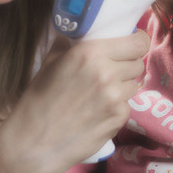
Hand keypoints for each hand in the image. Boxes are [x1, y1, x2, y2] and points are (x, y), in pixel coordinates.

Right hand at [0, 30, 148, 172]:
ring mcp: (116, 98)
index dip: (137, 43)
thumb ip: (71, 43)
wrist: (34, 143)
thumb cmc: (38, 100)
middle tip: (109, 72)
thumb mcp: (50, 62)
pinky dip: (115, 107)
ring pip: (133, 85)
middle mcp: (107, 72)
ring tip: (99, 94)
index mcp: (91, 52)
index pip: (137, 42)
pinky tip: (96, 113)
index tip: (130, 45)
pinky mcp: (118, 119)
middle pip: (137, 63)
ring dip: (122, 86)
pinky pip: (126, 106)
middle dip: (126, 65)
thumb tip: (83, 30)